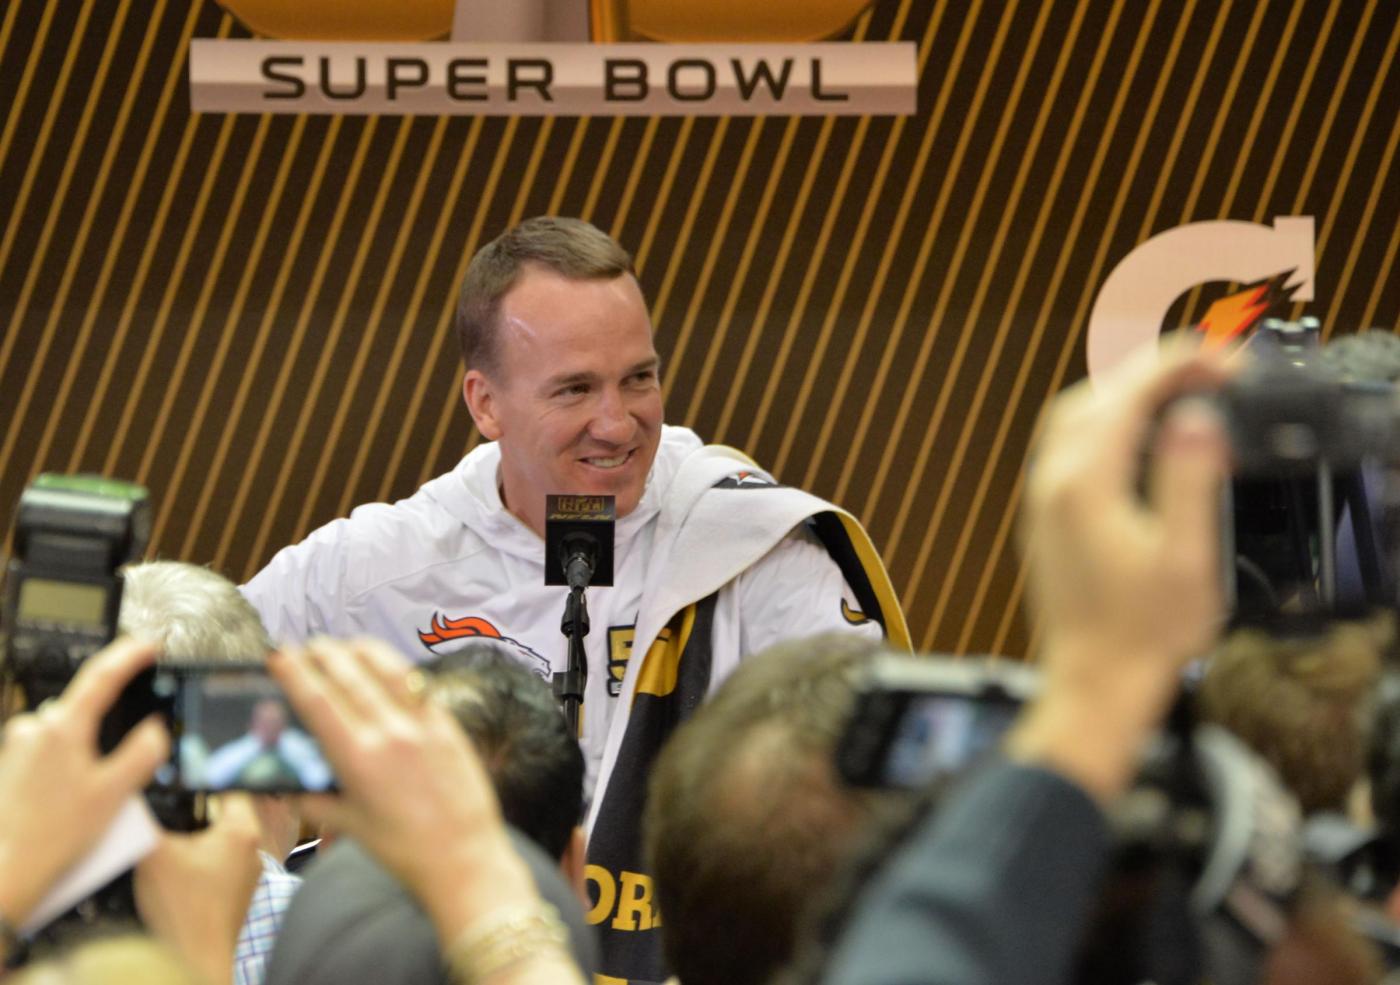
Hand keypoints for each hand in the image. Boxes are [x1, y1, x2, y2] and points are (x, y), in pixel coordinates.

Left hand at [0, 638, 168, 927]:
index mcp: (62, 729)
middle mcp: (35, 730)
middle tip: (125, 761)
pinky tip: (75, 802)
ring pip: (69, 733)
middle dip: (110, 725)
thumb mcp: (115, 794)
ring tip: (98, 795)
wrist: (6, 872)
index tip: (149, 645)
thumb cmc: (52, 837)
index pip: (102, 676)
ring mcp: (18, 748)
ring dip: (88, 751)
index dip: (130, 656)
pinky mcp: (10, 766)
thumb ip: (143, 753)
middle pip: (86, 709)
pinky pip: (51, 753)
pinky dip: (70, 766)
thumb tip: (154, 730)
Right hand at [134, 793, 262, 984]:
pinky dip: (198, 864)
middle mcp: (253, 848)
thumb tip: (136, 800)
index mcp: (241, 830)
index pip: (228, 785)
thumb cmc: (182, 910)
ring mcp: (247, 873)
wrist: (195, 960)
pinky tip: (178, 874)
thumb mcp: (153, 852)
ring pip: (219, 840)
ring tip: (172, 848)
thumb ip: (147, 819)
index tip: (182, 780)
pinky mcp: (237, 893)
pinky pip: (217, 865)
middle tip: (171, 815)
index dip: (201, 779)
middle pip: (222, 813)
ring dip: (195, 840)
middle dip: (194, 813)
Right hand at [268, 639, 540, 940]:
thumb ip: (314, 798)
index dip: (294, 672)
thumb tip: (285, 782)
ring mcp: (423, 725)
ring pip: (386, 670)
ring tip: (344, 646)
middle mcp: (389, 733)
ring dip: (360, 651)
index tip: (280, 654)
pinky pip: (417, 686)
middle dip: (324, 655)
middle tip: (307, 646)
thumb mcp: (349, 825)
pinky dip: (395, 670)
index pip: (317, 701)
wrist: (463, 858)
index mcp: (358, 759)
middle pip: (349, 676)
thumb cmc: (403, 849)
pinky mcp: (448, 725)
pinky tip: (385, 666)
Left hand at [1010, 339, 1233, 799]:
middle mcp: (1052, 481)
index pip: (1128, 393)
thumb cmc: (1142, 633)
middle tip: (1207, 371)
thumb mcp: (1186, 557)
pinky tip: (1139, 441)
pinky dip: (1104, 425)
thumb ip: (1188, 479)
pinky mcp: (1043, 517)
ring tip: (1179, 395)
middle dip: (1150, 372)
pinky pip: (1065, 448)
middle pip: (1094, 395)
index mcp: (1085, 482)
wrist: (1093, 686)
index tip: (1223, 362)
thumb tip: (1194, 415)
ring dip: (1123, 395)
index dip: (1179, 366)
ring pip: (1073, 418)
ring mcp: (1041, 499)